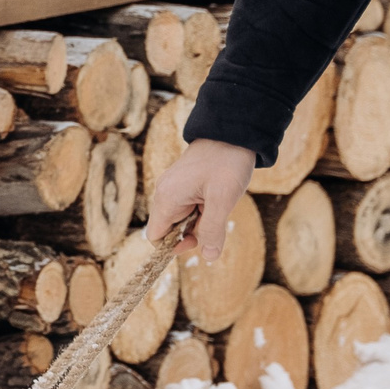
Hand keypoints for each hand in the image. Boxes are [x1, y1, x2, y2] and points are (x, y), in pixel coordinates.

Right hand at [146, 138, 257, 257]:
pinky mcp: (185, 183)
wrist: (234, 131)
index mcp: (167, 198)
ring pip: (182, 218)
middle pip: (170, 229)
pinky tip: (217, 196)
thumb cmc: (226, 163)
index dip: (174, 246)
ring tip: (219, 203)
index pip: (155, 236)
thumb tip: (208, 257)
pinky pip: (189, 205)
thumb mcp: (222, 200)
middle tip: (215, 219)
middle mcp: (165, 193)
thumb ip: (212, 230)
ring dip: (201, 220)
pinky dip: (203, 208)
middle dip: (192, 232)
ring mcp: (174, 187)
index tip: (198, 241)